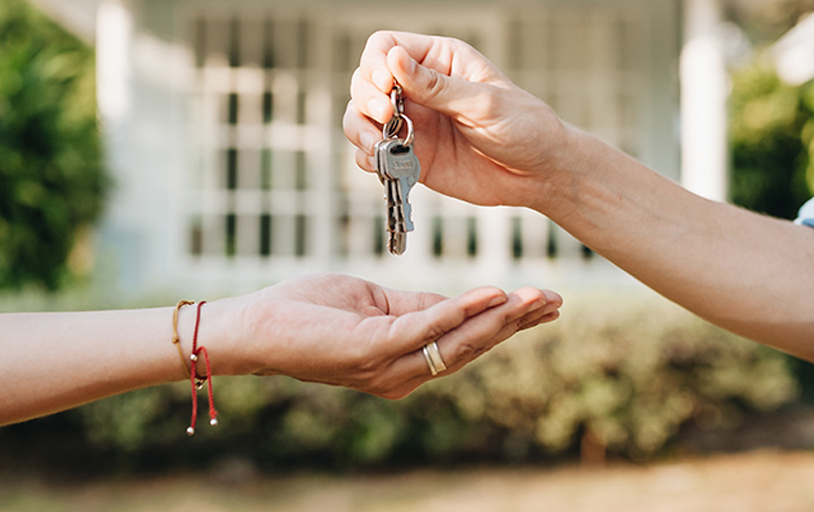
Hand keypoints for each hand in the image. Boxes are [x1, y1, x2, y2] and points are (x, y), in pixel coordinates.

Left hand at [211, 273, 560, 398]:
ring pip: (458, 342)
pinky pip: (424, 329)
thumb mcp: (373, 303)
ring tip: (537, 297)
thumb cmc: (308, 311)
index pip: (468, 340)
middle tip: (557, 300)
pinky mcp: (370, 350)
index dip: (508, 321)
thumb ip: (417, 307)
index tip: (546, 303)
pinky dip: (460, 311)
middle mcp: (403, 373)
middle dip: (517, 322)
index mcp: (405, 360)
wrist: (255, 327)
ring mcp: (388, 366)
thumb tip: (466, 302)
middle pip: (473, 346)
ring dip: (501, 317)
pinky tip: (490, 295)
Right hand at [343, 31, 567, 208]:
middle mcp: (418, 88)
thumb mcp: (483, 103)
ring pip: (361, 118)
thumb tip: (393, 60)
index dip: (376, 63)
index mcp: (439, 60)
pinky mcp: (410, 155)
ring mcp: (411, 122)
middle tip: (387, 117)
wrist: (539, 174)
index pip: (386, 46)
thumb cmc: (523, 127)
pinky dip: (369, 159)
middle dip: (366, 99)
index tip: (386, 86)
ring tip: (378, 147)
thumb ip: (437, 87)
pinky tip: (385, 164)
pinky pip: (373, 154)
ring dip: (360, 131)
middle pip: (365, 81)